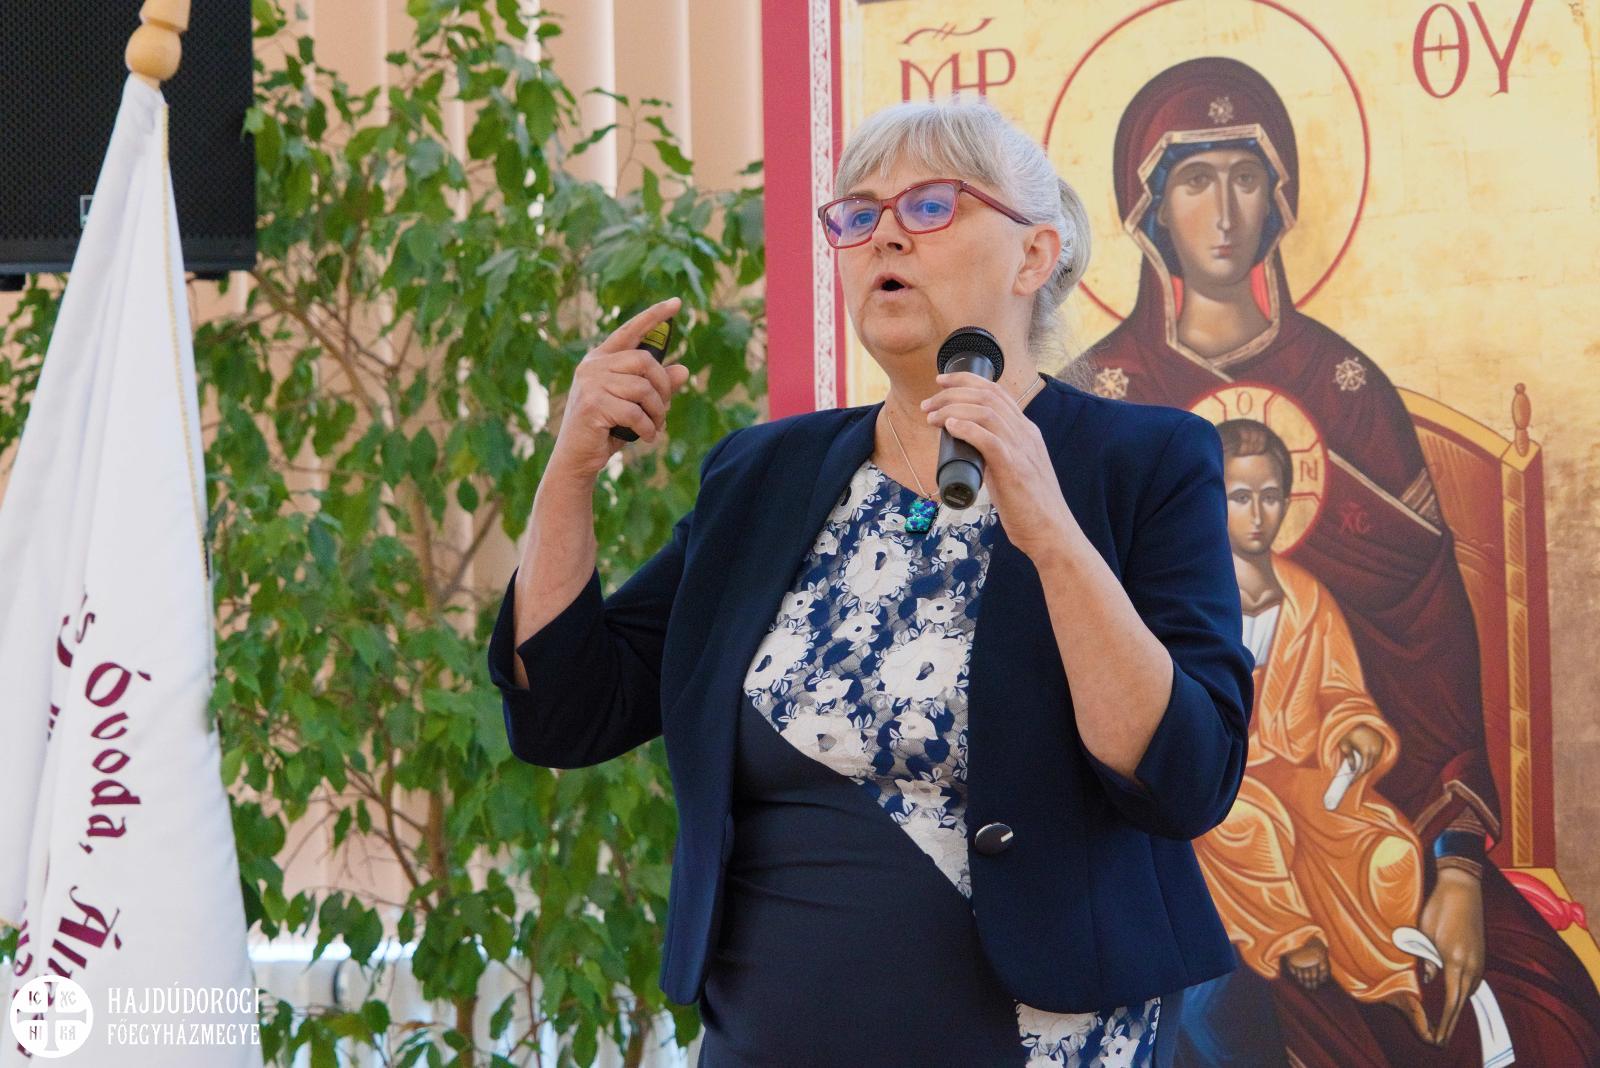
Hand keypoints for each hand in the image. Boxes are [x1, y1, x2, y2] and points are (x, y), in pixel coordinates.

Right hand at [549, 297, 691, 481]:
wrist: (577, 459)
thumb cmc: (606, 429)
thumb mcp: (635, 405)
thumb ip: (657, 387)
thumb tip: (684, 370)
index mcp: (601, 359)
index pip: (630, 330)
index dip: (654, 316)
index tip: (677, 303)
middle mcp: (592, 365)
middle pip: (645, 361)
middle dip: (663, 387)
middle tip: (665, 409)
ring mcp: (590, 383)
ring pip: (643, 389)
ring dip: (657, 412)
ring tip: (656, 427)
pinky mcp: (592, 404)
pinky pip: (635, 412)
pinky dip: (648, 427)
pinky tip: (648, 437)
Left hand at [920, 371, 1074, 558]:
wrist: (1051, 532)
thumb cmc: (1028, 506)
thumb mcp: (1014, 469)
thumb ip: (996, 455)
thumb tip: (969, 449)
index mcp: (1026, 431)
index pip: (997, 392)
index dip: (967, 380)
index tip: (941, 382)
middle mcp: (1026, 434)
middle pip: (988, 396)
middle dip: (952, 392)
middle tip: (928, 403)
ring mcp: (1021, 450)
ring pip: (986, 412)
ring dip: (953, 409)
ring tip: (931, 417)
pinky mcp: (1014, 469)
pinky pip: (989, 440)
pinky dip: (967, 429)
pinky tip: (950, 426)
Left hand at [1338, 724, 1385, 777]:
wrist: (1359, 719)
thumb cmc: (1348, 730)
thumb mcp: (1344, 743)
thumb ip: (1348, 756)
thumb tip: (1351, 769)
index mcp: (1367, 751)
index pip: (1363, 769)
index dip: (1357, 777)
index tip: (1350, 783)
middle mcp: (1376, 751)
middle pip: (1369, 768)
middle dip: (1360, 775)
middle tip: (1350, 782)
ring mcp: (1379, 748)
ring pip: (1373, 764)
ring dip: (1365, 770)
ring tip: (1354, 776)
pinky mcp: (1380, 746)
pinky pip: (1375, 758)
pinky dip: (1369, 764)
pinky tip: (1361, 768)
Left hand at [1418, 866, 1485, 1047]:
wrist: (1462, 887)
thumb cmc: (1439, 907)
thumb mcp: (1425, 933)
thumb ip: (1427, 959)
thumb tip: (1428, 979)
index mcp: (1456, 961)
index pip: (1451, 999)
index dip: (1446, 1021)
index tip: (1439, 1036)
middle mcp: (1471, 964)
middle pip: (1462, 999)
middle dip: (1452, 1020)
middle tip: (1441, 1038)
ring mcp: (1478, 958)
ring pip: (1468, 990)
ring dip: (1458, 1004)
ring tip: (1446, 1020)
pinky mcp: (1479, 952)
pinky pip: (1472, 979)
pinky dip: (1463, 990)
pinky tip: (1455, 993)